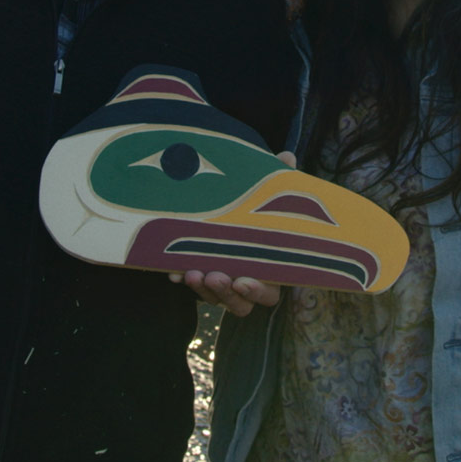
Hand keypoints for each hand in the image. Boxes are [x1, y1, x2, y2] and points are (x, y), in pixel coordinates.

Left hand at [167, 150, 293, 315]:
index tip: (243, 280)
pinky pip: (194, 286)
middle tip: (215, 275)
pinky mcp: (202, 277)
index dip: (257, 291)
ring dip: (204, 289)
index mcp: (270, 270)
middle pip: (239, 304)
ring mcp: (223, 283)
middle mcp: (246, 282)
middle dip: (226, 293)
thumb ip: (279, 177)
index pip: (268, 294)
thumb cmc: (258, 204)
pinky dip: (184, 280)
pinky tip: (173, 272)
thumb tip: (287, 158)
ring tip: (192, 271)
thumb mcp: (268, 189)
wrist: (230, 206)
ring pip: (215, 299)